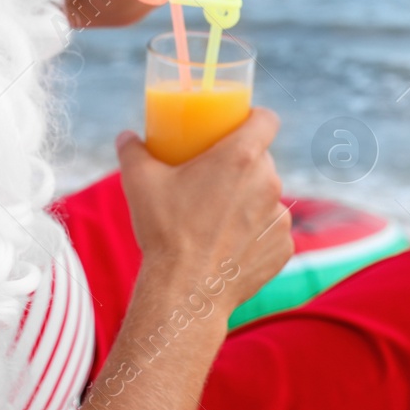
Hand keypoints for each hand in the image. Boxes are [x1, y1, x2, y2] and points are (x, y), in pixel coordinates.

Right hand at [114, 108, 293, 314]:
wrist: (185, 292)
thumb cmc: (164, 231)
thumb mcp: (139, 182)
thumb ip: (132, 150)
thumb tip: (126, 137)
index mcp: (241, 156)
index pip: (266, 119)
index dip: (254, 118)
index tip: (239, 125)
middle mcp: (269, 182)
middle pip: (262, 159)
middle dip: (242, 164)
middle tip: (214, 176)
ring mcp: (279, 217)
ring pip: (266, 196)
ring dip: (249, 199)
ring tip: (218, 215)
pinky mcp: (283, 248)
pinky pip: (271, 230)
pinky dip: (256, 233)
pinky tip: (230, 243)